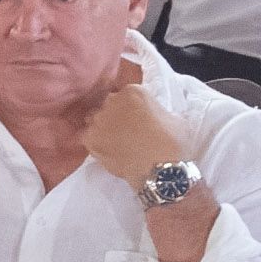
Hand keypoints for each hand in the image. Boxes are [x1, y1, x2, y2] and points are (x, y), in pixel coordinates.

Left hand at [83, 60, 186, 184]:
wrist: (162, 170)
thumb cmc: (174, 143)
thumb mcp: (171, 116)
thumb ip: (154, 110)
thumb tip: (150, 116)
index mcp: (133, 91)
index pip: (124, 95)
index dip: (129, 108)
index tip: (135, 118)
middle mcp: (112, 100)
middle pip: (107, 105)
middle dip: (114, 116)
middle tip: (125, 132)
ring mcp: (99, 119)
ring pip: (94, 120)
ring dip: (102, 128)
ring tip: (114, 143)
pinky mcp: (90, 139)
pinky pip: (86, 137)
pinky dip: (94, 143)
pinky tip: (106, 151)